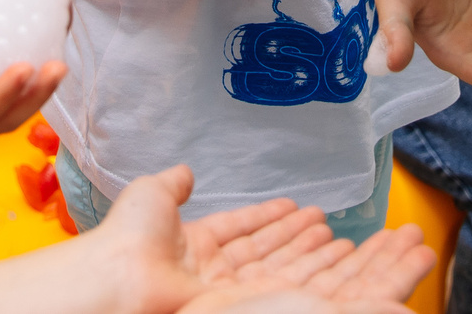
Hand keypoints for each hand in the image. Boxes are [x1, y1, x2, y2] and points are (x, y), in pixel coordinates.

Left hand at [92, 165, 430, 313]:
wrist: (123, 280)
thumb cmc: (128, 241)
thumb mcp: (150, 197)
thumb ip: (172, 185)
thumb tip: (185, 171)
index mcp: (193, 248)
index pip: (242, 233)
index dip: (270, 220)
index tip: (298, 208)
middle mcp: (217, 275)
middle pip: (272, 254)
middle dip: (305, 239)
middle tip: (331, 221)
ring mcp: (234, 295)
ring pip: (290, 271)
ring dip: (321, 254)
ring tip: (348, 237)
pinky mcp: (248, 306)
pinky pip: (292, 284)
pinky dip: (321, 268)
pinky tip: (342, 251)